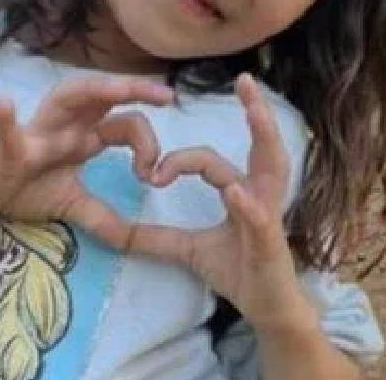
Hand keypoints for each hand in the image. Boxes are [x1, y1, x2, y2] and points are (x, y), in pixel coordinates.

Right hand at [0, 76, 173, 243]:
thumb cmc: (24, 188)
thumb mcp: (71, 204)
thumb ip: (102, 216)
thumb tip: (132, 239)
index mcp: (85, 134)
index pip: (125, 123)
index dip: (148, 142)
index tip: (155, 175)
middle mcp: (66, 124)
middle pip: (104, 98)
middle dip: (135, 90)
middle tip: (167, 95)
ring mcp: (37, 132)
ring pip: (66, 100)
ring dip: (94, 91)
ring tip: (119, 88)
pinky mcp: (6, 149)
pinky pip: (7, 133)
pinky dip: (6, 120)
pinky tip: (4, 104)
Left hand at [121, 74, 304, 329]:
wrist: (266, 307)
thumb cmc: (237, 270)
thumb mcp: (186, 250)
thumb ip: (154, 237)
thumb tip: (112, 231)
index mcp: (243, 190)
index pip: (211, 161)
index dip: (179, 162)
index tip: (151, 177)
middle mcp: (261, 193)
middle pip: (261, 144)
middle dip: (256, 111)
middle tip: (246, 79)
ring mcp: (270, 214)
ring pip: (272, 167)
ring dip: (265, 137)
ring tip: (256, 111)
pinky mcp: (270, 240)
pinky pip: (259, 216)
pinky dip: (247, 203)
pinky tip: (233, 191)